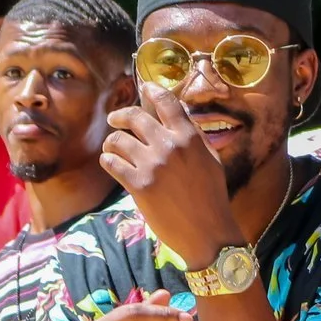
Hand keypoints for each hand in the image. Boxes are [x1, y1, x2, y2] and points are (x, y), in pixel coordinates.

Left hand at [100, 88, 241, 269]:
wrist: (207, 232)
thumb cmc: (211, 197)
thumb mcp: (210, 160)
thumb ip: (192, 136)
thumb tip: (175, 114)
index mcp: (190, 137)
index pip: (166, 102)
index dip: (152, 90)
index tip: (144, 88)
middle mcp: (170, 146)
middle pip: (135, 117)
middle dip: (120, 115)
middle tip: (114, 119)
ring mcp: (153, 165)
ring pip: (118, 139)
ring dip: (112, 142)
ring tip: (113, 148)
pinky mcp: (138, 185)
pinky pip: (111, 162)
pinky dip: (108, 160)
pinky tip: (112, 164)